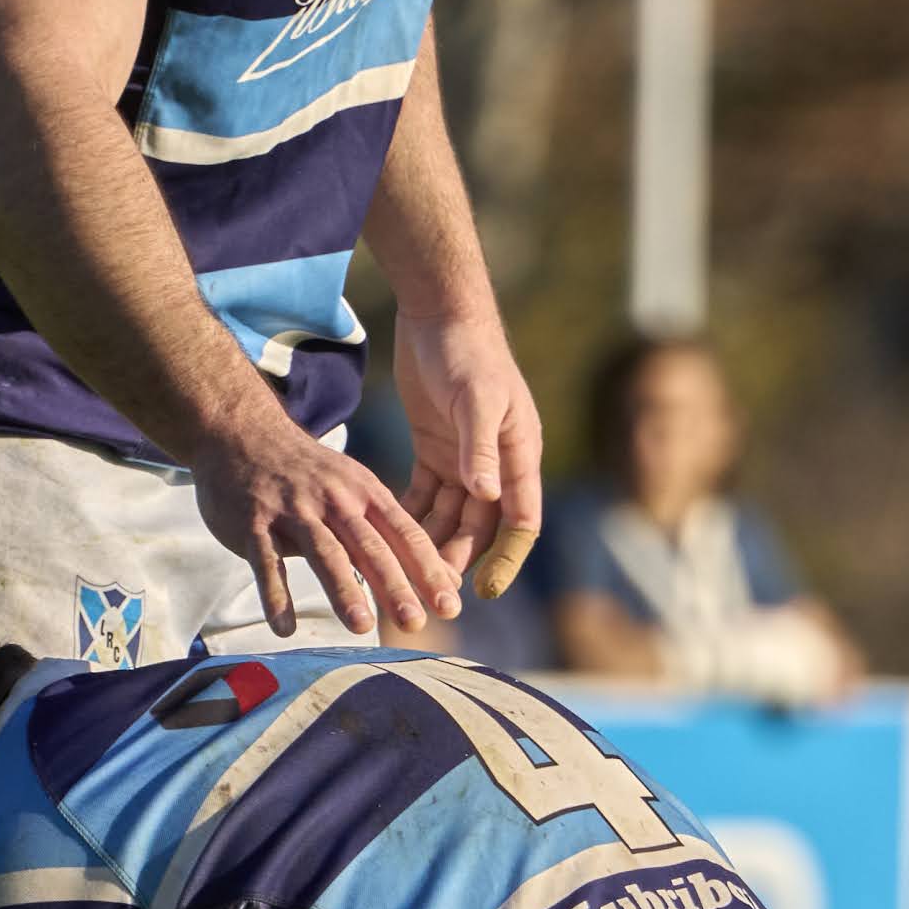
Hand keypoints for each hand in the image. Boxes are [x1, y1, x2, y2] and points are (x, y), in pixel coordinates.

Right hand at [191, 398, 457, 640]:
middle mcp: (334, 500)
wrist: (243, 433)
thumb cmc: (310, 475)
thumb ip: (391, 535)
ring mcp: (292, 509)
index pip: (405, 535)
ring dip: (343, 589)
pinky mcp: (253, 521)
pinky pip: (266, 561)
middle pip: (370, 546)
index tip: (450, 608)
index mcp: (365, 494)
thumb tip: (443, 580)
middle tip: (415, 623)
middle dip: (394, 585)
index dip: (428, 571)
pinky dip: (275, 595)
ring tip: (361, 627)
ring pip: (323, 551)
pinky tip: (284, 628)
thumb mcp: (356, 491)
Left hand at [388, 301, 544, 589]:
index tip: (486, 590)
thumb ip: (480, 447)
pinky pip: (426, 495)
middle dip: (459, 561)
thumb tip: (488, 496)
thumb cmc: (468, 351)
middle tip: (431, 594)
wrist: (441, 314)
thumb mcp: (476, 397)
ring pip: (452, 517)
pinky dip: (412, 517)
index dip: (506, 559)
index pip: (521, 522)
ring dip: (433, 545)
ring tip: (406, 576)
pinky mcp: (436, 449)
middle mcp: (497, 464)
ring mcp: (465, 459)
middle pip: (481, 528)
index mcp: (519, 455)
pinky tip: (388, 539)